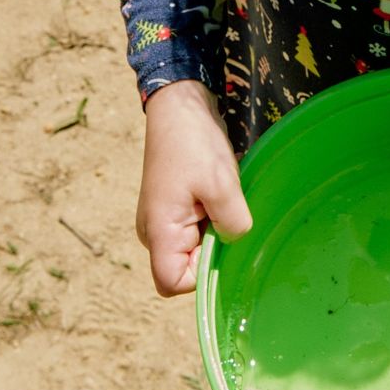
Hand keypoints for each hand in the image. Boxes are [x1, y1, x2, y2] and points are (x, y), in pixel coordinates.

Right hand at [136, 80, 252, 296]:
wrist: (180, 106)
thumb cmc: (195, 144)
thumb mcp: (221, 184)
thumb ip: (232, 223)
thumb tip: (235, 241)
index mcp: (158, 231)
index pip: (172, 282)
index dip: (200, 274)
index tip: (221, 242)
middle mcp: (154, 232)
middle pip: (185, 266)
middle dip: (213, 248)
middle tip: (226, 211)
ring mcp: (164, 220)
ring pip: (195, 246)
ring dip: (216, 228)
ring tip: (223, 196)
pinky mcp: (175, 208)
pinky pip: (197, 228)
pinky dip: (214, 216)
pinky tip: (221, 192)